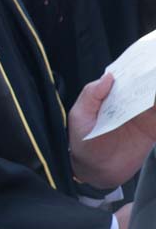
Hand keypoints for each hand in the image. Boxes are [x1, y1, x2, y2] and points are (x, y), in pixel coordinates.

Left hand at [69, 73, 155, 187]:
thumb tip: (109, 76)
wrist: (95, 172)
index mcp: (110, 96)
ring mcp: (142, 115)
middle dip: (153, 76)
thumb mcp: (80, 117)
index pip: (126, 77)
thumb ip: (91, 95)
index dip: (137, 67)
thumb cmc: (82, 142)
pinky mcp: (153, 130)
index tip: (149, 56)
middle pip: (146, 85)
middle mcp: (128, 102)